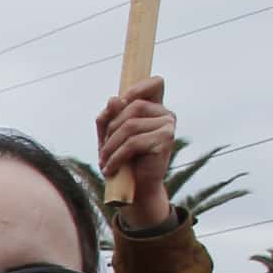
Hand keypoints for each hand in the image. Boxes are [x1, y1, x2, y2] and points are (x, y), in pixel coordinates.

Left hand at [94, 76, 176, 229]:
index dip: (137, 88)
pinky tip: (109, 168)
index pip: (155, 83)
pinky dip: (116, 156)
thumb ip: (108, 117)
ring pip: (130, 126)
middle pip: (132, 107)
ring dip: (110, 145)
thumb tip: (113, 99)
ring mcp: (168, 126)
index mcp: (155, 108)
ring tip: (104, 161)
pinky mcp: (165, 141)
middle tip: (103, 150)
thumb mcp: (109, 136)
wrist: (136, 189)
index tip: (119, 103)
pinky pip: (133, 143)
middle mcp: (166, 114)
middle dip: (111, 128)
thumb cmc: (123, 160)